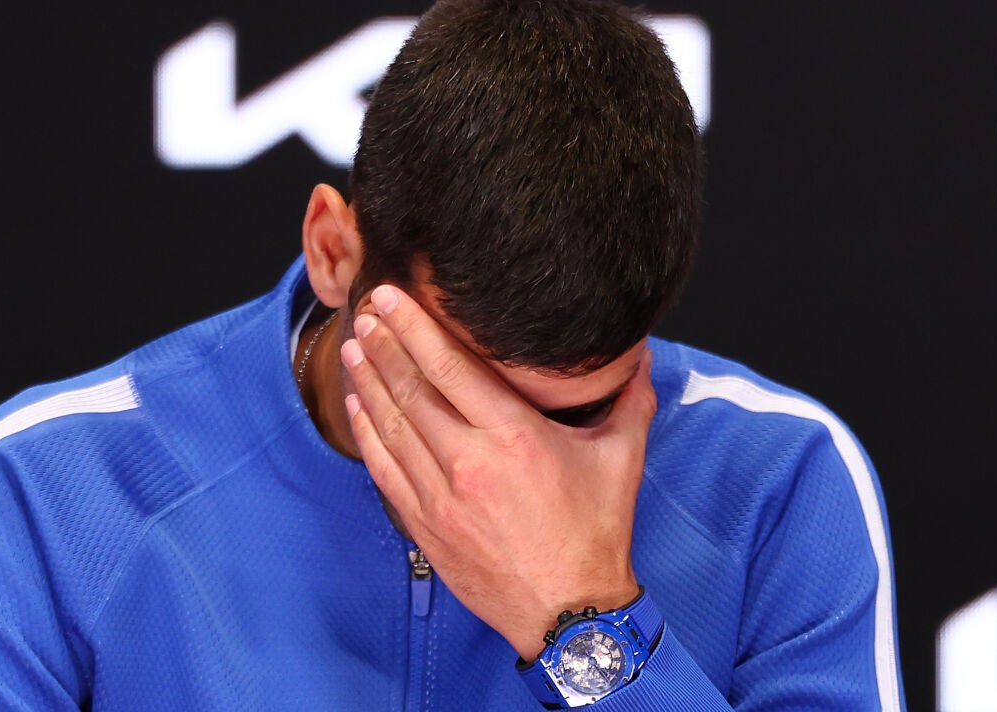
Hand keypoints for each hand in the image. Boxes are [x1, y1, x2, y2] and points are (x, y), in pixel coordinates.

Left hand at [340, 284, 656, 660]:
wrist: (568, 613)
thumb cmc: (595, 535)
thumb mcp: (621, 459)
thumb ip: (631, 401)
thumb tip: (642, 357)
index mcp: (515, 437)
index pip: (450, 368)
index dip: (414, 328)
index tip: (390, 298)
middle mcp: (470, 462)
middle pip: (412, 389)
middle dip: (384, 344)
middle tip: (365, 310)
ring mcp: (441, 497)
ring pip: (391, 426)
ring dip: (369, 382)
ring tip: (354, 346)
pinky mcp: (425, 526)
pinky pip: (384, 470)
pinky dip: (367, 433)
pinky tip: (358, 405)